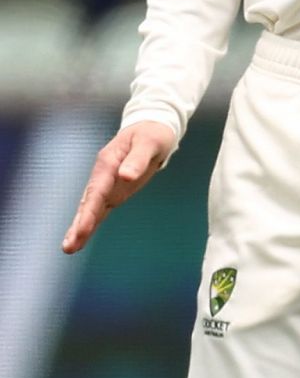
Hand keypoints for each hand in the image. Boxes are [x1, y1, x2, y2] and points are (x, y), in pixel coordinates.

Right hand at [63, 121, 176, 253]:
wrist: (152, 129)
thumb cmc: (152, 134)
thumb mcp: (150, 142)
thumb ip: (138, 159)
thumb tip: (126, 176)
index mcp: (108, 162)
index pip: (96, 190)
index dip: (89, 211)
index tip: (82, 228)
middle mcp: (102, 175)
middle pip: (89, 202)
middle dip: (80, 224)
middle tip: (69, 246)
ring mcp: (106, 184)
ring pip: (90, 208)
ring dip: (80, 227)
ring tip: (69, 248)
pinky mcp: (113, 191)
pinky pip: (100, 209)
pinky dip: (90, 223)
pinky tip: (81, 238)